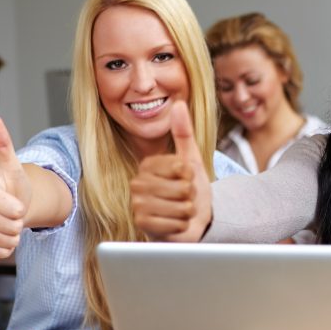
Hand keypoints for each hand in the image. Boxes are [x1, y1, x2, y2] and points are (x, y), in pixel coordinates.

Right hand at [0, 116, 31, 257]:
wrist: (13, 206)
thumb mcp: (14, 168)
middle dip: (19, 222)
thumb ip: (5, 145)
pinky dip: (8, 248)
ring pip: (6, 241)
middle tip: (15, 214)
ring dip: (15, 235)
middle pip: (10, 227)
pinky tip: (4, 236)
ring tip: (11, 223)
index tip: (18, 203)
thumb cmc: (14, 187)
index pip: (10, 209)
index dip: (19, 208)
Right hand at [129, 101, 210, 241]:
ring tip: (180, 209)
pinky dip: (182, 225)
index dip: (191, 175)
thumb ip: (184, 132)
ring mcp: (138, 204)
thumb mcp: (191, 159)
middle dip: (190, 195)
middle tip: (184, 198)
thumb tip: (179, 104)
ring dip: (187, 211)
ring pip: (181, 206)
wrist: (192, 220)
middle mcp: (138, 183)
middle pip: (182, 188)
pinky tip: (175, 224)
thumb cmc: (191, 190)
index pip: (181, 167)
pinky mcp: (142, 225)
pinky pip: (175, 223)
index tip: (185, 179)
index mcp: (149, 165)